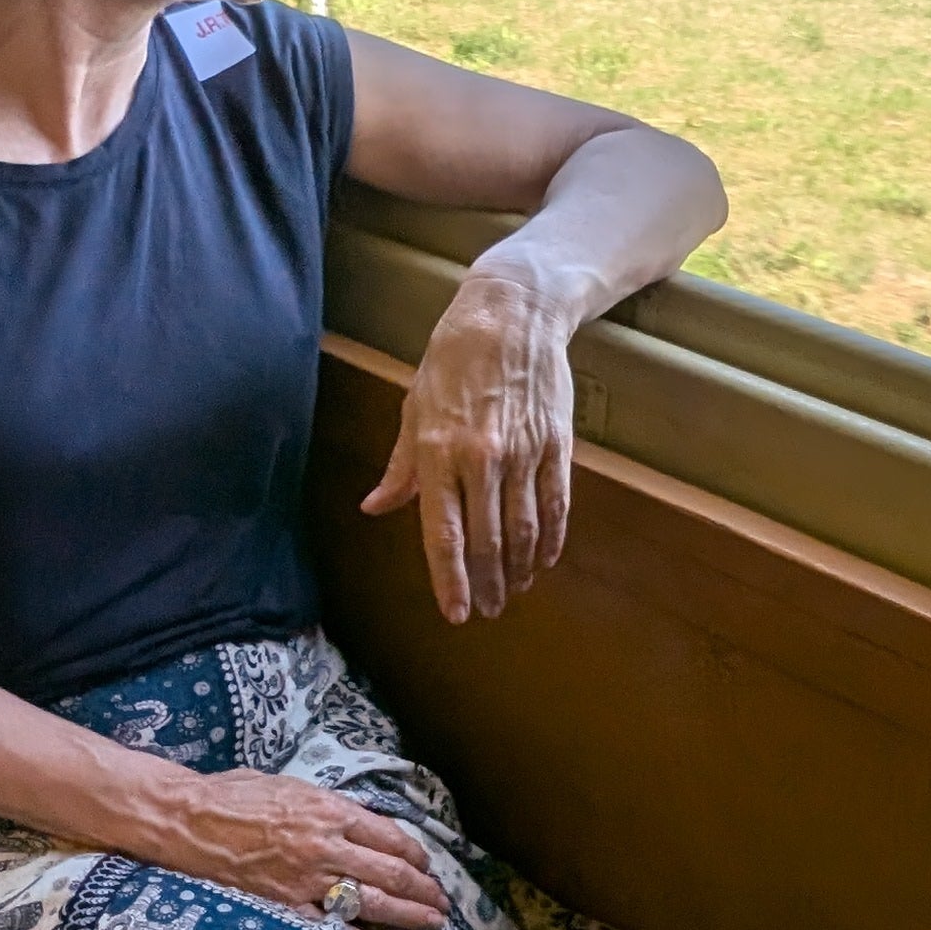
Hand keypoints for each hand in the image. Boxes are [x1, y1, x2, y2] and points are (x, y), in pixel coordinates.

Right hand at [153, 767, 444, 929]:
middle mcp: (327, 846)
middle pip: (392, 871)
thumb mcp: (286, 787)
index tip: (425, 866)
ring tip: (432, 922)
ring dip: (410, 914)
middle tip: (441, 902)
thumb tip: (350, 820)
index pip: (390, 835)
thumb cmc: (230, 796)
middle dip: (424, 889)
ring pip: (375, 901)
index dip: (414, 854)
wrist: (187, 820)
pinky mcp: (287, 907)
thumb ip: (323, 807)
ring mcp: (309, 880)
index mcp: (329, 811)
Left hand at [362, 264, 573, 624]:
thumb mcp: (414, 408)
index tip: (456, 613)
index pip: (443, 533)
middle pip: (486, 542)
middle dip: (487, 584)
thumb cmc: (452, 360)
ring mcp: (522, 454)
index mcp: (437, 453)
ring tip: (514, 591)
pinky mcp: (556, 446)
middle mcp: (480, 459)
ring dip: (519, 569)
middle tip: (490, 610)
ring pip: (524, 531)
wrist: (510, 316)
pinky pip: (556, 506)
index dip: (450, 580)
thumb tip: (374, 507)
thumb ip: (400, 467)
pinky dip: (551, 540)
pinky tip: (544, 559)